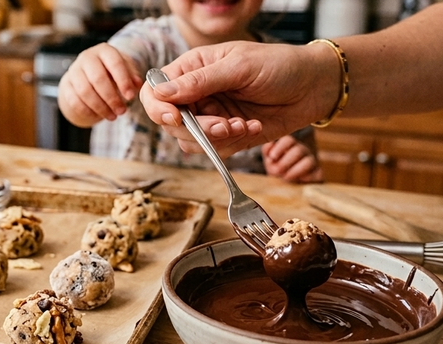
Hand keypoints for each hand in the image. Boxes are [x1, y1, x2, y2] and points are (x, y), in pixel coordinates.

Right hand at [58, 43, 143, 127]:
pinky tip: (98, 116)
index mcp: (104, 51)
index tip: (130, 96)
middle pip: (98, 78)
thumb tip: (137, 84)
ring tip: (113, 116)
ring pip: (85, 91)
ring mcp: (74, 71)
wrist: (86, 76)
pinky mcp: (66, 85)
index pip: (115, 63)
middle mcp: (87, 58)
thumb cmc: (109, 73)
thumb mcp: (124, 70)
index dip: (123, 81)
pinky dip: (88, 111)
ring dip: (101, 107)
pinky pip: (75, 101)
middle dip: (112, 98)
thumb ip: (132, 76)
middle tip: (122, 111)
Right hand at [140, 41, 338, 155]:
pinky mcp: (226, 136)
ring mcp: (210, 117)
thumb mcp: (239, 67)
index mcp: (191, 69)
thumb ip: (199, 81)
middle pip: (170, 123)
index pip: (155, 92)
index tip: (175, 118)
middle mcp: (196, 95)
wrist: (314, 87)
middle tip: (224, 125)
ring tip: (243, 125)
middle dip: (197, 129)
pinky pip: (214, 151)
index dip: (158, 108)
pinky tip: (253, 127)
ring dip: (217, 139)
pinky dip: (233, 144)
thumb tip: (162, 93)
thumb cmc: (279, 65)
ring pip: (190, 142)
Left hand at [262, 135, 323, 182]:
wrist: (287, 184)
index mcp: (290, 145)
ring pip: (308, 162)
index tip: (272, 157)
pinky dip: (306, 178)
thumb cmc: (277, 168)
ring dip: (295, 171)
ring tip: (285, 177)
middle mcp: (302, 150)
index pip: (288, 140)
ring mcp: (311, 161)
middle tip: (276, 171)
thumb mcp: (270, 160)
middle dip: (285, 162)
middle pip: (298, 150)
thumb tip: (270, 145)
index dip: (280, 147)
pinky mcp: (317, 173)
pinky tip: (297, 182)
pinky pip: (317, 173)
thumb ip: (267, 151)